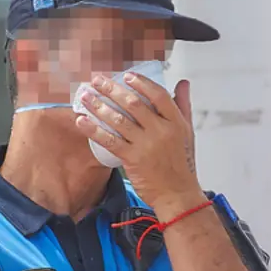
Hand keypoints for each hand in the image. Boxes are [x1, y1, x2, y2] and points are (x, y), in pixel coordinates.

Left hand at [74, 74, 204, 217]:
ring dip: (98, 106)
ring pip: (118, 119)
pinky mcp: (132, 159)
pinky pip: (109, 140)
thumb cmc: (182, 164)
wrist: (177, 194)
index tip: (126, 76)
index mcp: (176, 122)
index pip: (158, 95)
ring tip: (85, 96)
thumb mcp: (188, 132)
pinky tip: (82, 121)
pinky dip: (94, 129)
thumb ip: (183, 105)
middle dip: (112, 89)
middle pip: (133, 103)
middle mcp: (161, 130)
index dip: (141, 82)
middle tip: (97, 81)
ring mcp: (146, 145)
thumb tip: (182, 83)